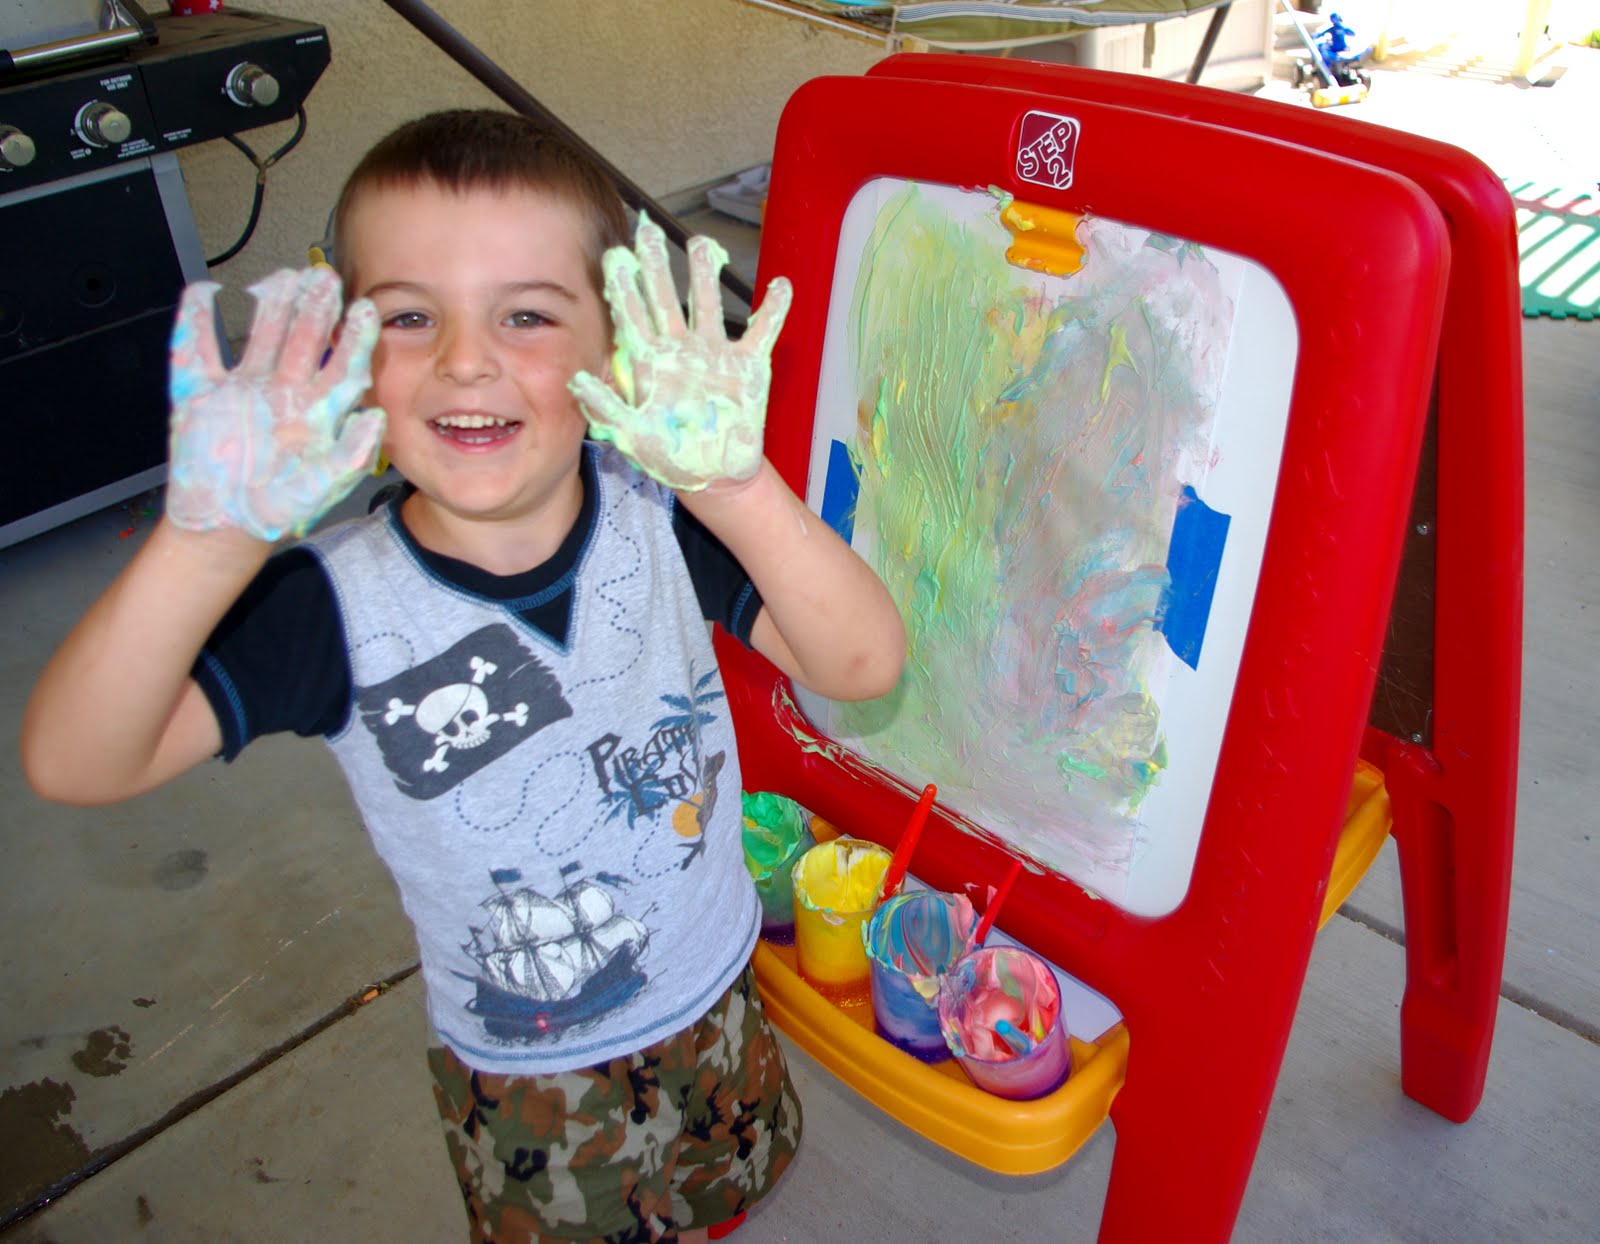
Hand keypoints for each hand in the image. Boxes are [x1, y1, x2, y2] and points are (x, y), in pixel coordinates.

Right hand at [166, 267, 386, 542]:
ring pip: (260, 336)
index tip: (365, 310)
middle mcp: (283, 393)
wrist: (226, 525)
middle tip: (324, 276)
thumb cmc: (278, 509)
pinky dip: (194, 320)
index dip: (353, 338)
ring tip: (284, 276)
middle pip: (303, 341)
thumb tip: (375, 418)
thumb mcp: (322, 487)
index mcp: (315, 412)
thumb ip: (350, 455)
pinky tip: (204, 292)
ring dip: (271, 305)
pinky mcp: (200, 394)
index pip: (340, 366)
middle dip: (315, 308)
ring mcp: (242, 389)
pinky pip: (195, 350)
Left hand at [569, 214, 791, 491]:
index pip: (633, 316)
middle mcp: (681, 348)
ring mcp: (716, 353)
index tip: (613, 255)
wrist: (714, 474)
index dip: (624, 287)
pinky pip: (764, 331)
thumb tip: (576, 380)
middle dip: (658, 264)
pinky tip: (780, 285)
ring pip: (709, 303)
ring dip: (706, 274)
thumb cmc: (671, 457)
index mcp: (651, 362)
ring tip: (702, 243)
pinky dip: (774, 310)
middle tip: (648, 229)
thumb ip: (606, 408)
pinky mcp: (749, 365)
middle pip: (667, 297)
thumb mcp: (634, 437)